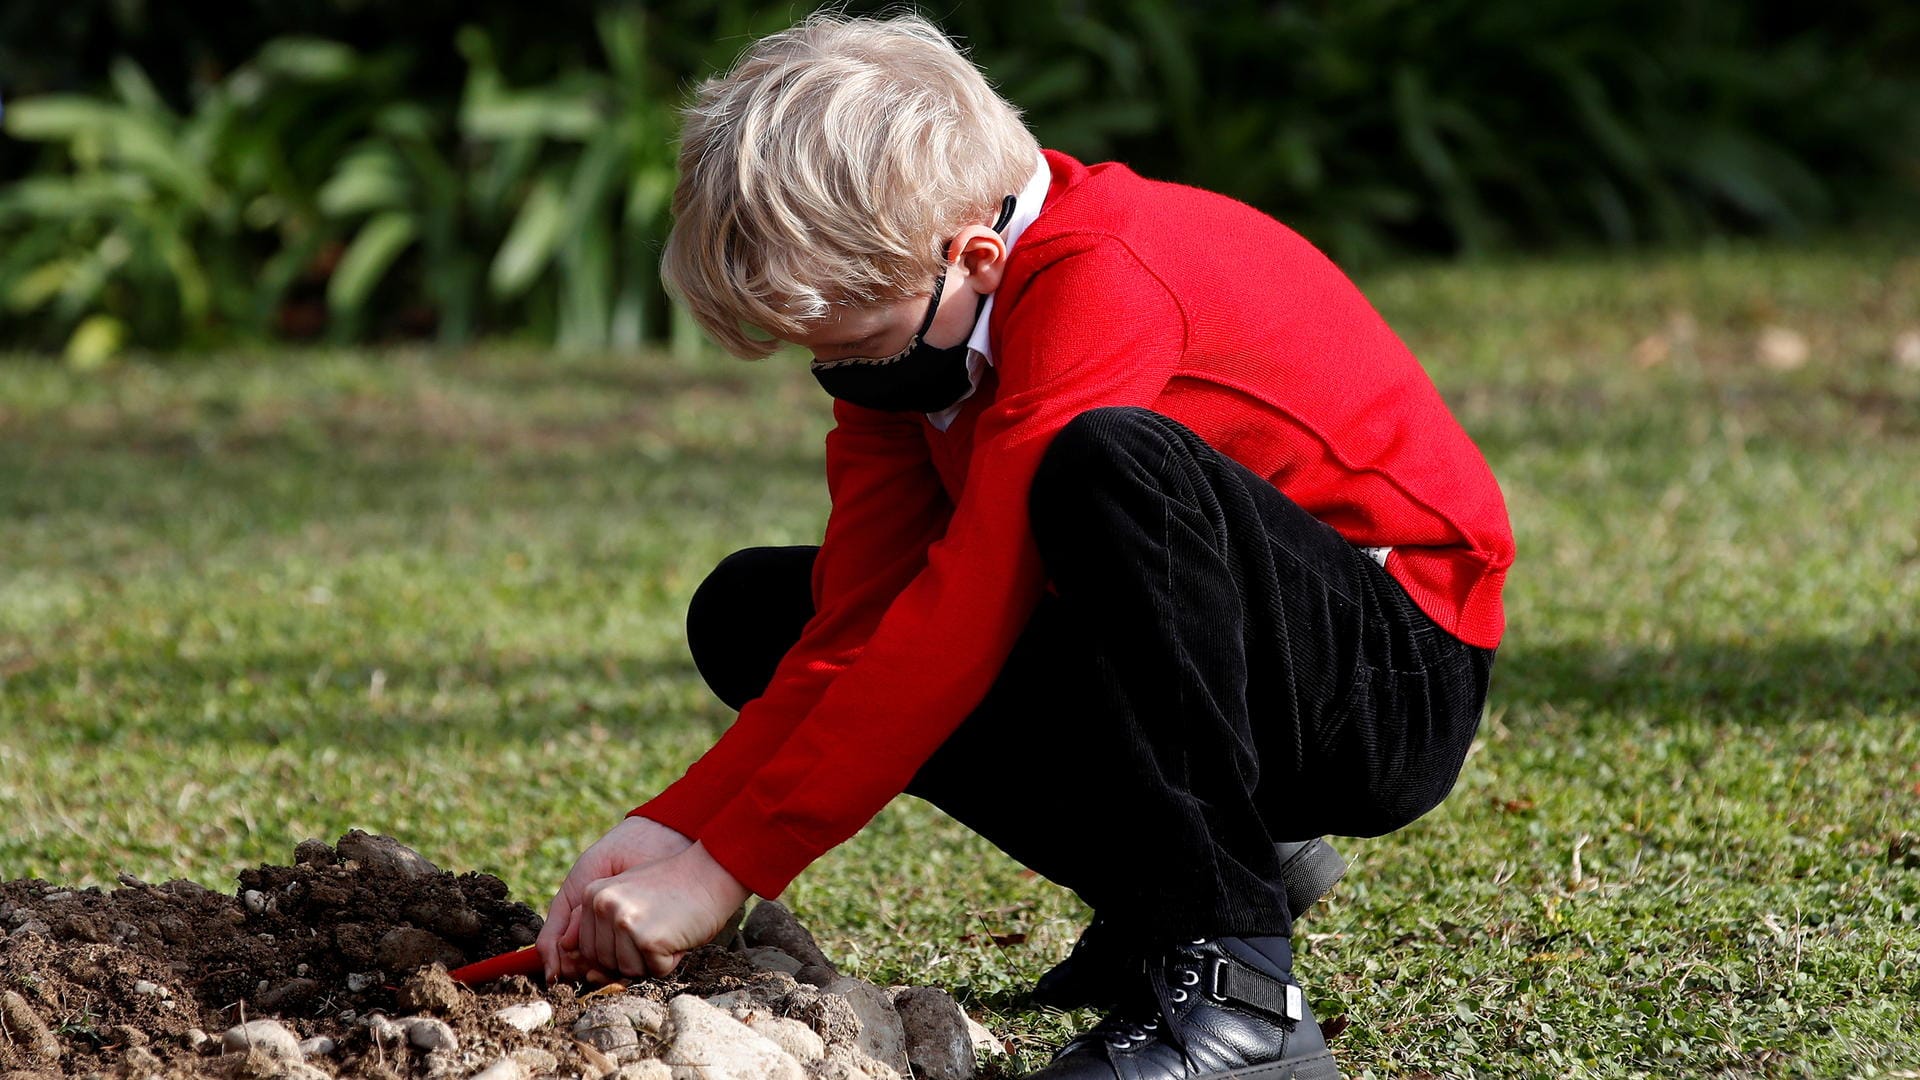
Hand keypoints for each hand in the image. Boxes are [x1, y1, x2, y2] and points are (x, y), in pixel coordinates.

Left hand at [562, 841, 751, 979]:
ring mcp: (624, 922)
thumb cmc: (674, 888)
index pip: (589, 948)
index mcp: (592, 894)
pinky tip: (679, 933)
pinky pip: (655, 970)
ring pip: (628, 971)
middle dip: (633, 956)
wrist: (712, 872)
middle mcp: (602, 906)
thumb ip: (606, 926)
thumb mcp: (629, 895)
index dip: (618, 948)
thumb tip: (588, 976)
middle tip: (658, 927)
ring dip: (651, 959)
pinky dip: (671, 960)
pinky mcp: (647, 939)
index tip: (641, 928)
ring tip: (668, 928)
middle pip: (605, 963)